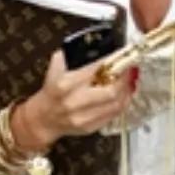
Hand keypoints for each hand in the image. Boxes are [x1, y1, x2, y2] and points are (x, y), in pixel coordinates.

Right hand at [13, 50, 133, 151]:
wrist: (43, 119)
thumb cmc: (51, 92)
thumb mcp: (55, 69)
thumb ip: (70, 56)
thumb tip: (91, 46)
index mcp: (66, 84)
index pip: (96, 70)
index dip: (113, 62)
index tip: (122, 57)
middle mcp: (75, 102)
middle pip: (111, 91)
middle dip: (124, 80)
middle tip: (130, 70)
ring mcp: (83, 117)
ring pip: (115, 105)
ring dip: (127, 92)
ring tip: (130, 82)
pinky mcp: (90, 128)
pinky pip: (113, 115)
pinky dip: (122, 104)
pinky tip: (124, 95)